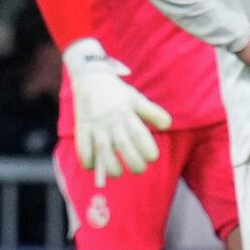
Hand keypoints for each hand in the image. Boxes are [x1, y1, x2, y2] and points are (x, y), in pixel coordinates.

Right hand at [64, 39, 172, 184]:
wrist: (90, 78)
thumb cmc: (117, 92)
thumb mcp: (137, 98)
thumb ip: (153, 112)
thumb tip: (167, 126)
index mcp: (127, 112)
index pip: (140, 135)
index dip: (148, 151)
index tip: (152, 157)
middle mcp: (112, 120)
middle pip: (124, 147)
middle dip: (135, 164)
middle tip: (139, 169)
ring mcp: (96, 125)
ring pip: (104, 152)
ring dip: (112, 168)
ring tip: (118, 172)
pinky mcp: (82, 128)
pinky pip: (83, 149)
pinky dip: (89, 162)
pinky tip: (95, 166)